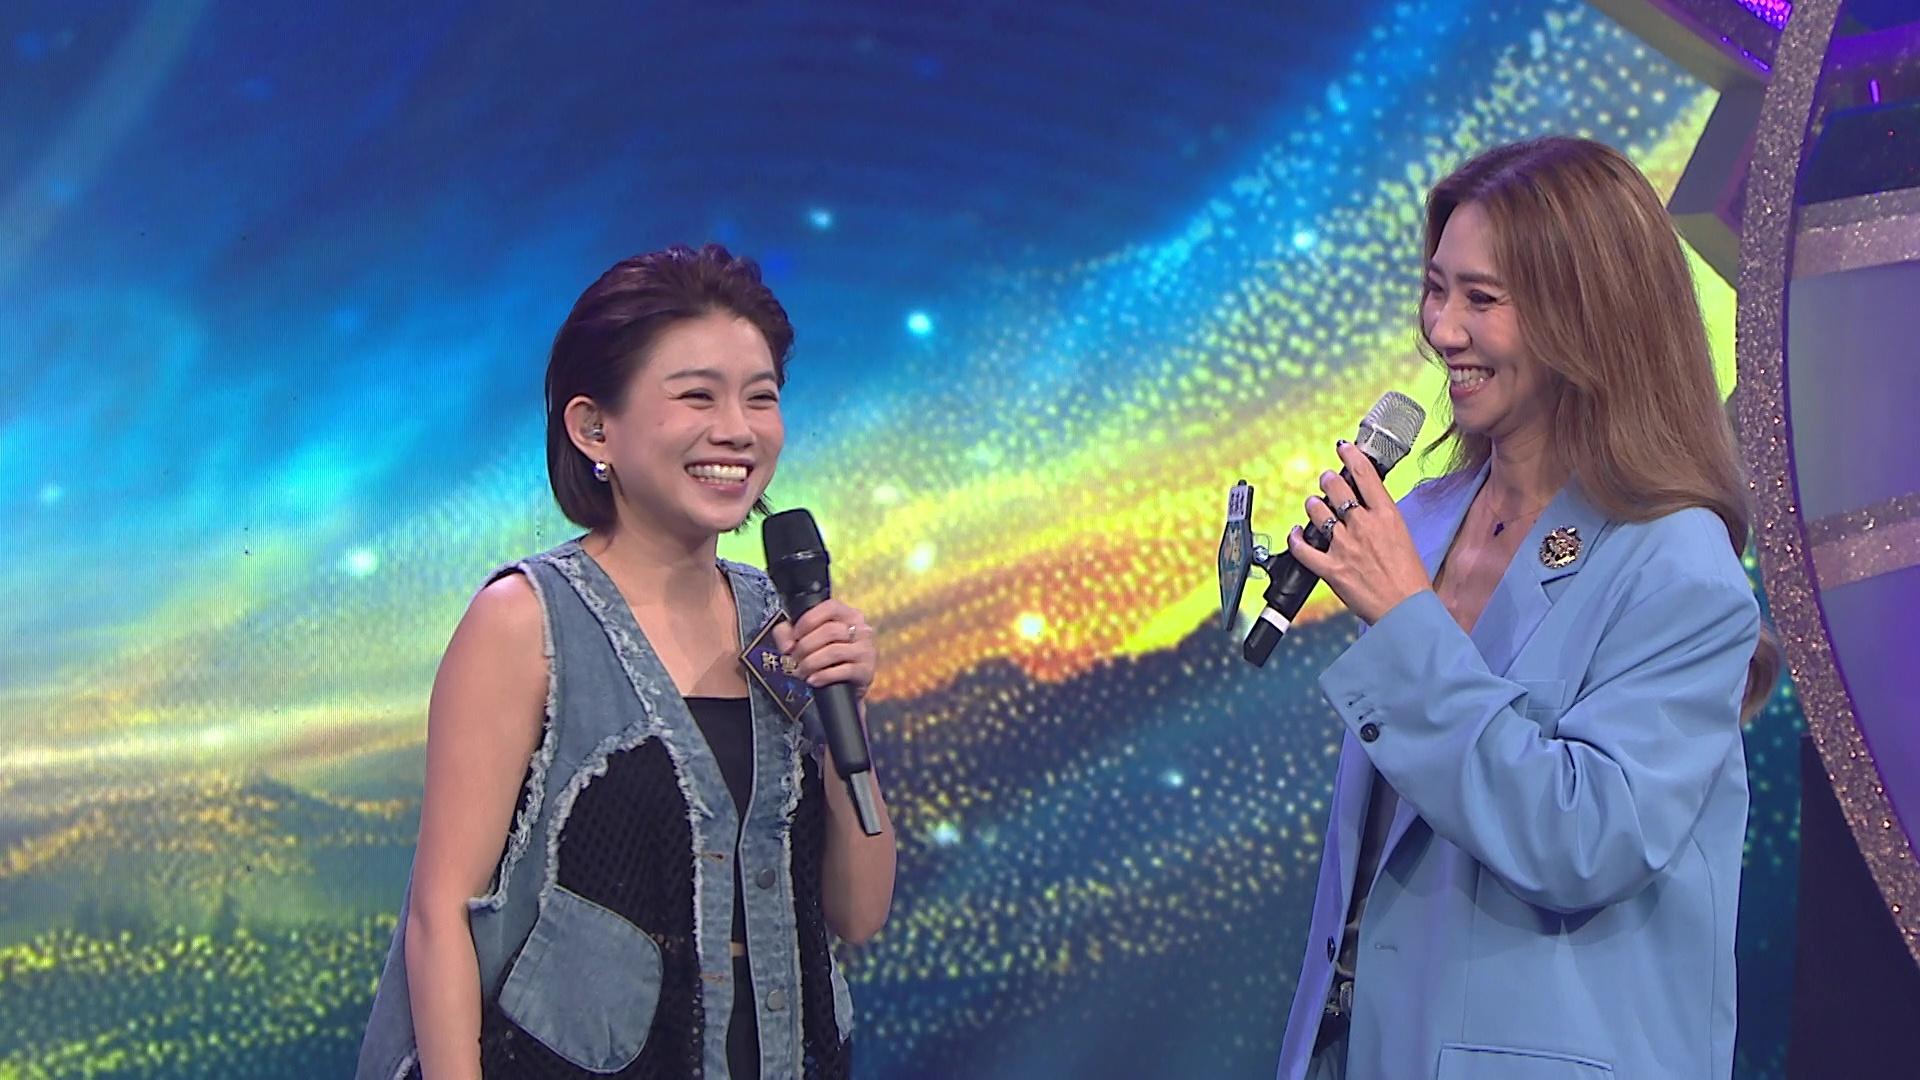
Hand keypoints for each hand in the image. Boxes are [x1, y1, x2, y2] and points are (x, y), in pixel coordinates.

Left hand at [771, 600, 877, 699]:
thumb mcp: (804, 639)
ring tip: (801, 671)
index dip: (808, 621)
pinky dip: (823, 676)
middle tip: (794, 659)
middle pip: (829, 631)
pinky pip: (843, 671)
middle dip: (805, 647)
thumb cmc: (824, 657)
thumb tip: (787, 646)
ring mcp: (866, 649)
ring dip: (811, 663)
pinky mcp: (866, 670)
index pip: (830, 608)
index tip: (795, 636)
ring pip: (834, 651)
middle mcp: (861, 629)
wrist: (845, 685)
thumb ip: (786, 633)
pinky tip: (813, 680)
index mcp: (848, 615)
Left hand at [1285, 441, 1432, 624]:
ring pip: (1317, 512)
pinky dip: (1295, 539)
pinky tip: (1295, 534)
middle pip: (1335, 489)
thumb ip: (1383, 519)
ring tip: (1314, 504)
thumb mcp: (1403, 538)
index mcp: (1386, 516)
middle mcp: (1363, 526)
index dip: (1350, 457)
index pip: (1365, 475)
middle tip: (1327, 480)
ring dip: (1313, 505)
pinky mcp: (1331, 568)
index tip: (1343, 448)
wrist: (1406, 609)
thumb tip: (1369, 508)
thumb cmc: (1410, 579)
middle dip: (1327, 481)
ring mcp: (1344, 546)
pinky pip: (1302, 549)